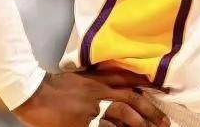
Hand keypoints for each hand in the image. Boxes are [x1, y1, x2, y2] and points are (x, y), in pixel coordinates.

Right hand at [13, 69, 169, 126]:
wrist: (33, 92)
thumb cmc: (56, 85)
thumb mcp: (82, 76)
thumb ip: (101, 79)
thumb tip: (120, 84)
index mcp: (100, 80)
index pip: (130, 83)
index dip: (149, 90)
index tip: (166, 96)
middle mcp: (99, 93)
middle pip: (131, 102)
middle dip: (150, 113)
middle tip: (164, 123)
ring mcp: (90, 109)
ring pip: (120, 116)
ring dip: (137, 125)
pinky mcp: (81, 124)